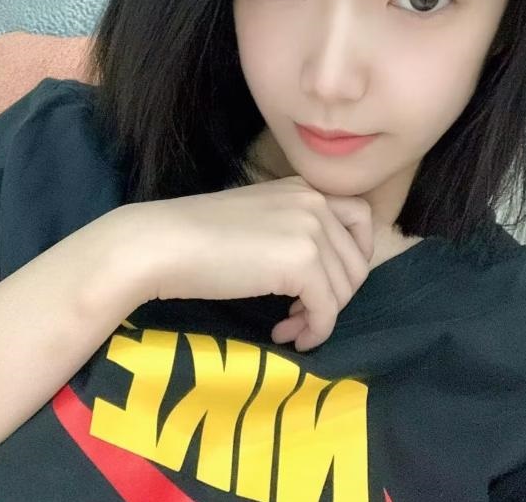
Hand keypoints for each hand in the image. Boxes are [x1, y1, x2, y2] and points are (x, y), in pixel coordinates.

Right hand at [120, 174, 373, 351]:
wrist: (164, 243)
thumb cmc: (198, 234)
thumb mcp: (258, 218)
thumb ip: (294, 230)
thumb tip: (321, 272)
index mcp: (304, 187)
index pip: (361, 218)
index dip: (353, 256)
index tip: (328, 283)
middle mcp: (315, 201)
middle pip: (356, 261)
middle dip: (336, 295)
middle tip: (302, 313)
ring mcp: (311, 229)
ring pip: (344, 289)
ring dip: (321, 316)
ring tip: (289, 327)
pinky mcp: (302, 262)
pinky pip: (326, 310)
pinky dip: (313, 331)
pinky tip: (287, 336)